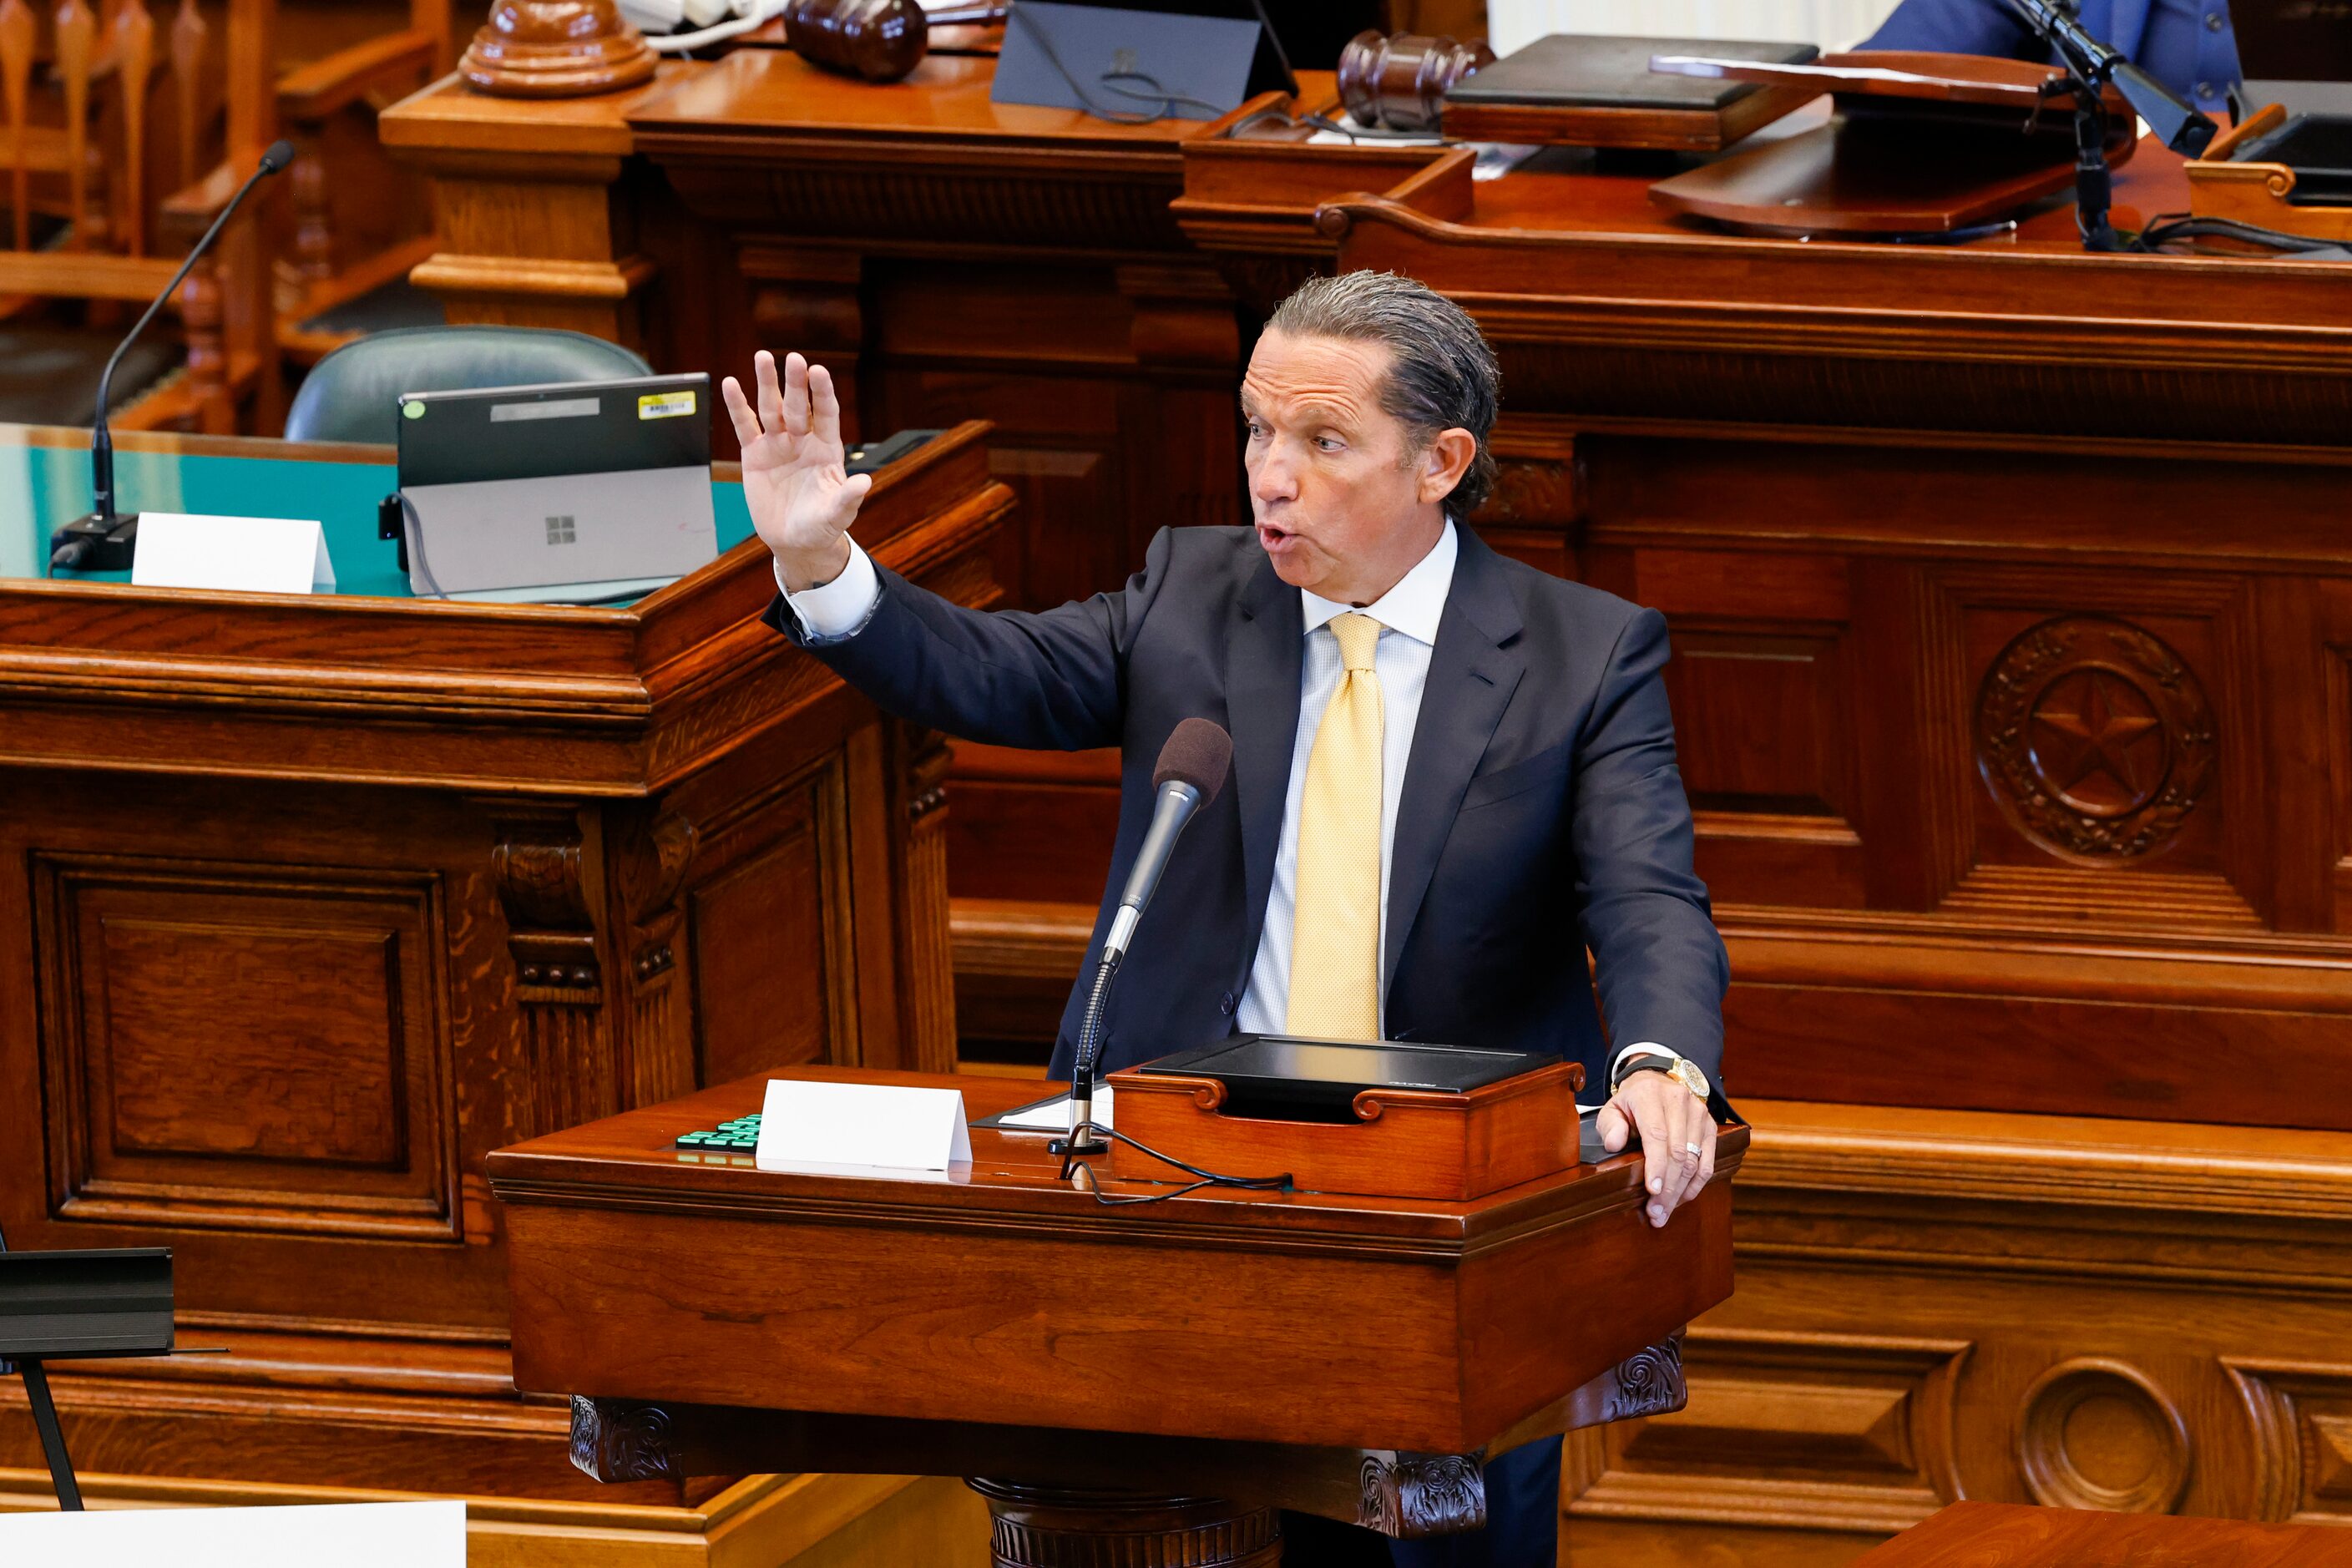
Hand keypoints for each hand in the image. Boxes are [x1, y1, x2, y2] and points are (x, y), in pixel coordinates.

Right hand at [721, 349, 870, 590]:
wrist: (795, 541)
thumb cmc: (822, 525)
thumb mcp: (837, 514)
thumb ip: (848, 497)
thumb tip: (865, 482)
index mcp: (827, 448)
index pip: (826, 414)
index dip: (822, 393)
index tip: (819, 372)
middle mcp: (802, 439)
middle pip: (797, 406)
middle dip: (795, 383)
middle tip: (793, 359)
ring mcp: (778, 444)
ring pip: (770, 408)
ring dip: (766, 383)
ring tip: (762, 357)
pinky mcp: (754, 454)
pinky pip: (745, 426)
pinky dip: (737, 406)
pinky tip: (731, 385)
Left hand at [1595, 1068, 1716, 1228]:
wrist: (1658, 1079)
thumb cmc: (1633, 1101)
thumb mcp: (1613, 1107)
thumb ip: (1610, 1126)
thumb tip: (1613, 1145)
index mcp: (1650, 1096)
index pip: (1657, 1134)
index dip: (1656, 1165)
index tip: (1652, 1190)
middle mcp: (1679, 1102)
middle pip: (1678, 1153)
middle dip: (1667, 1188)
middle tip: (1655, 1213)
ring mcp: (1699, 1114)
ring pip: (1694, 1160)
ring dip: (1680, 1191)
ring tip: (1664, 1212)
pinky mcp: (1710, 1126)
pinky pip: (1707, 1162)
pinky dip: (1696, 1184)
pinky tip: (1682, 1198)